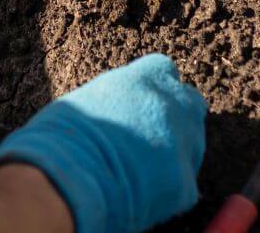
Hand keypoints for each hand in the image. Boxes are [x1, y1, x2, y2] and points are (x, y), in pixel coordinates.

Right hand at [0, 54, 206, 232]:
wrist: (72, 174)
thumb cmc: (66, 132)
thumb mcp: (91, 97)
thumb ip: (117, 96)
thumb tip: (117, 107)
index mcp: (147, 77)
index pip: (164, 69)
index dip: (154, 86)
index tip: (141, 100)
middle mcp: (174, 103)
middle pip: (190, 102)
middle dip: (177, 115)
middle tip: (150, 133)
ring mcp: (185, 142)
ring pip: (193, 143)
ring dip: (176, 150)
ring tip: (142, 166)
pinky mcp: (186, 182)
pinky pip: (182, 183)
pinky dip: (167, 187)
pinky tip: (141, 191)